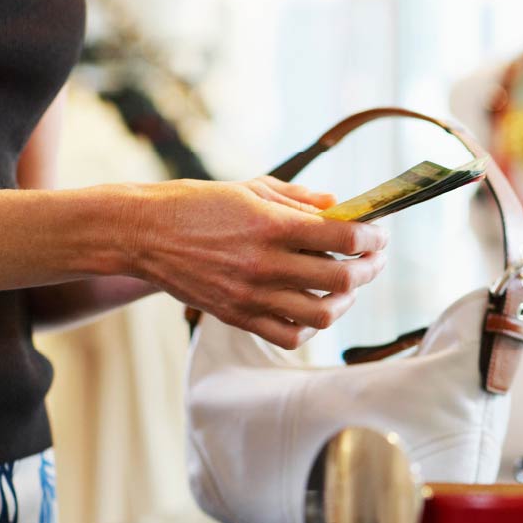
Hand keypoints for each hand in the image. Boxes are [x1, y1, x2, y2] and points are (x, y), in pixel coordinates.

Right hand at [125, 176, 387, 348]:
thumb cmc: (198, 204)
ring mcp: (252, 295)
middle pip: (343, 279)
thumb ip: (301, 198)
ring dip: (346, 301)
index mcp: (272, 225)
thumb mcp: (252, 188)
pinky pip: (291, 335)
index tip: (379, 235)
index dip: (372, 237)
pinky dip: (311, 325)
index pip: (345, 237)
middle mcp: (265, 263)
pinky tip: (312, 307)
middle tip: (372, 260)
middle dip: (369, 268)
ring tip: (346, 287)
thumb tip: (341, 206)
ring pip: (323, 314)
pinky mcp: (238, 316)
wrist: (143, 233)